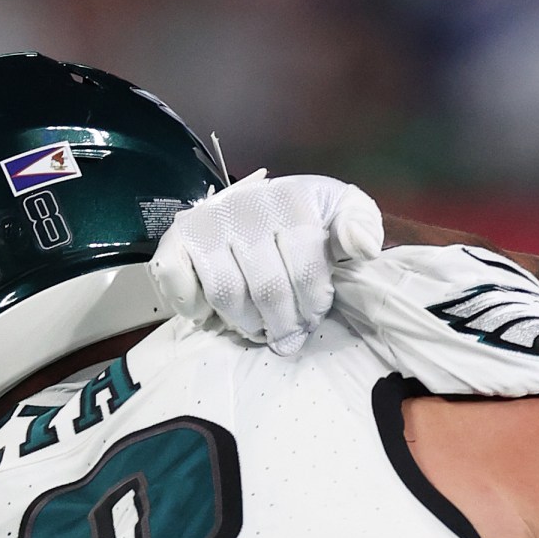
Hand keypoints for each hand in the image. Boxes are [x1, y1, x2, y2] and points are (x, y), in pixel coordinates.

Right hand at [151, 170, 383, 353]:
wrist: (268, 200)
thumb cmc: (312, 212)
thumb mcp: (345, 209)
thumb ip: (360, 225)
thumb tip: (362, 247)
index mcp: (291, 203)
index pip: (306, 270)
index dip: (313, 304)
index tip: (314, 317)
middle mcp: (245, 210)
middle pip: (267, 289)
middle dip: (283, 323)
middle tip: (289, 337)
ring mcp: (208, 224)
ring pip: (227, 293)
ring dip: (246, 323)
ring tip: (260, 330)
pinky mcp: (178, 237)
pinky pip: (176, 278)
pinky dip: (193, 306)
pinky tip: (213, 317)